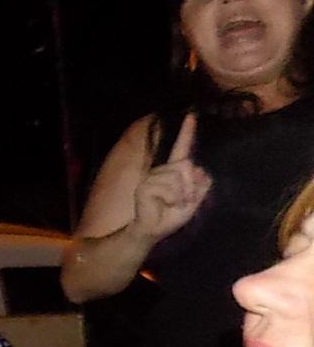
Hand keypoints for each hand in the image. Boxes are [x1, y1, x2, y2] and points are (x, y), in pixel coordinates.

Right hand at [129, 114, 208, 242]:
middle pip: (186, 165)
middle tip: (186, 200)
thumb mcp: (195, 200)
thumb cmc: (172, 215)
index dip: (187, 132)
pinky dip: (172, 198)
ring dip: (182, 194)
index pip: (182, 148)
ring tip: (175, 204)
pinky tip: (165, 205)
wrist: (153, 231)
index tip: (191, 115)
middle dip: (191, 185)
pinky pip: (167, 187)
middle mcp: (161, 170)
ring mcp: (151, 177)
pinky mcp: (144, 186)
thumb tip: (199, 169)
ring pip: (177, 176)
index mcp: (174, 171)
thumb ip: (201, 184)